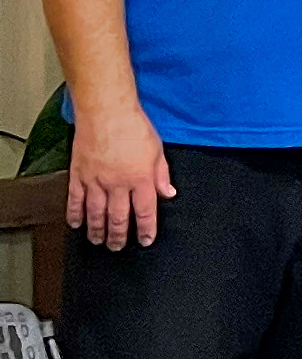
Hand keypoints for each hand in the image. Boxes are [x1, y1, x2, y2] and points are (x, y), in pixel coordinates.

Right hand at [67, 104, 174, 249]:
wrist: (106, 112)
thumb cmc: (133, 126)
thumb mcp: (158, 150)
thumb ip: (162, 174)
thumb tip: (168, 193)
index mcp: (141, 179)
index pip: (145, 212)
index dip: (145, 230)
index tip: (145, 240)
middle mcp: (118, 184)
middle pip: (118, 218)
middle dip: (119, 236)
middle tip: (118, 247)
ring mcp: (96, 181)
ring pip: (96, 214)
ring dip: (97, 231)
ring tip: (98, 241)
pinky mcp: (78, 174)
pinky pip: (75, 200)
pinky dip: (75, 214)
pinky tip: (76, 224)